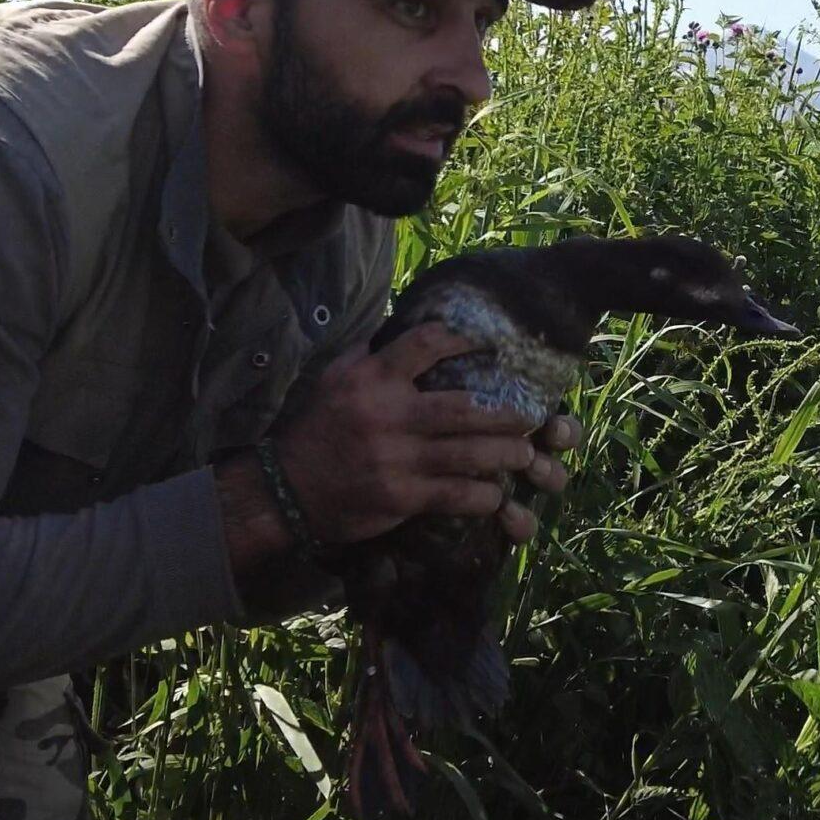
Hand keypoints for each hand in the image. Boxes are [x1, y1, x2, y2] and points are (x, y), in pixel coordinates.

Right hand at [269, 323, 578, 549]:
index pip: (426, 345)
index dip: (464, 339)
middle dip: (505, 413)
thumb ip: (370, 353)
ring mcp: (397, 458)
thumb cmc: (319, 428)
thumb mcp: (335, 378)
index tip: (493, 344)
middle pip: (463, 408)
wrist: (288, 488)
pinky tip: (497, 495)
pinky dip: (482, 495)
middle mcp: (387, 415)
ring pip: (468, 455)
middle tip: (532, 414)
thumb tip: (402, 322)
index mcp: (372, 379)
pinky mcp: (401, 496)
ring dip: (505, 454)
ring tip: (525, 454)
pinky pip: (455, 494)